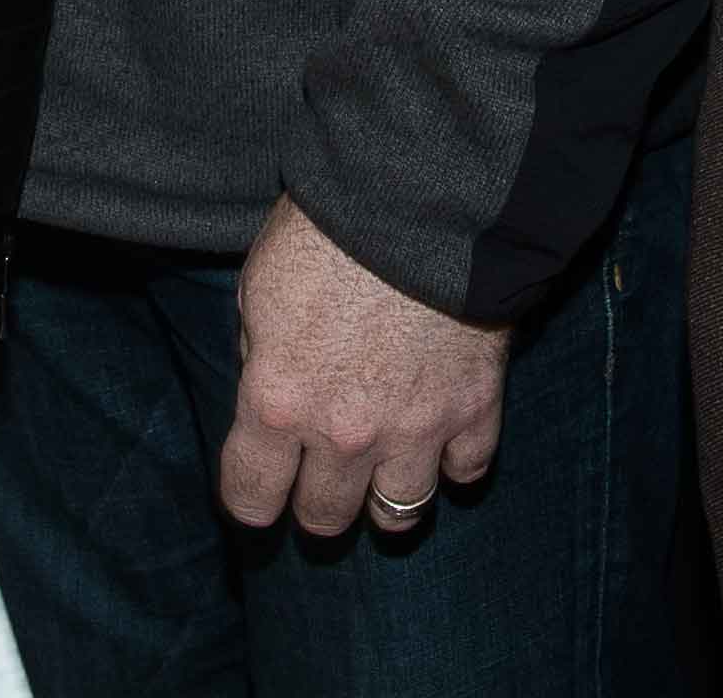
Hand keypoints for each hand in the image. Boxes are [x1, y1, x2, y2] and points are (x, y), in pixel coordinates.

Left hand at [216, 198, 508, 540]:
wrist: (419, 203)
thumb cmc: (326, 233)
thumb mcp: (259, 288)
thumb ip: (259, 352)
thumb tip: (270, 379)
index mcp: (279, 404)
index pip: (251, 497)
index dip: (250, 500)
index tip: (257, 492)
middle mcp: (344, 435)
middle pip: (325, 518)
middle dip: (317, 504)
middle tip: (321, 479)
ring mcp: (415, 431)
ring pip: (399, 513)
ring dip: (386, 501)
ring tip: (383, 475)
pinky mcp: (473, 411)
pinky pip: (467, 471)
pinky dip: (455, 462)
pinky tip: (444, 441)